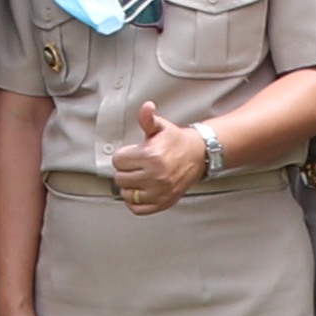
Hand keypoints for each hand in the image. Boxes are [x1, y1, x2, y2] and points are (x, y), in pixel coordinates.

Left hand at [108, 97, 209, 213]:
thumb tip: (146, 106)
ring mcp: (159, 192)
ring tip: (139, 177)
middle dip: (125, 170)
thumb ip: (147, 118)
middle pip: (120, 178)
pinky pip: (137, 208)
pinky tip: (141, 190)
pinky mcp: (163, 203)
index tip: (133, 154)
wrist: (198, 155)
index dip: (123, 156)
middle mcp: (155, 176)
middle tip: (136, 166)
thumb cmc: (176, 141)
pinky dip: (135, 201)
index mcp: (151, 156)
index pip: (118, 161)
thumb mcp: (161, 127)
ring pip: (126, 194)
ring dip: (129, 186)